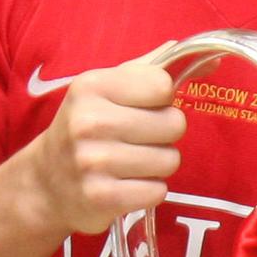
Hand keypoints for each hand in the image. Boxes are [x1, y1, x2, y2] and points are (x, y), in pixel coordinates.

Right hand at [22, 46, 186, 235]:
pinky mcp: (100, 197)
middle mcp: (88, 122)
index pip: (163, 85)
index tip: (143, 107)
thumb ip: (156, 69)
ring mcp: (92, 162)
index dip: (163, 99)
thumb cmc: (89, 126)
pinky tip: (125, 184)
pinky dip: (149, 190)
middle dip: (164, 134)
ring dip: (158, 164)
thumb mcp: (111, 88)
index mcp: (92, 86)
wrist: (45, 181)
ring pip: (170, 160)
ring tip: (129, 162)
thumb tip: (210, 59)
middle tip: (137, 139)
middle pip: (174, 124)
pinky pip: (158, 191)